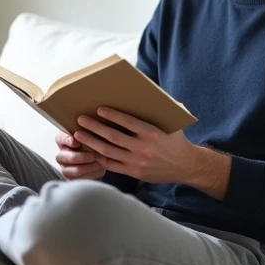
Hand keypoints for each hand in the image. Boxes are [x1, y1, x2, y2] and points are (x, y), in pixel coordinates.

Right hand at [54, 130, 105, 179]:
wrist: (98, 158)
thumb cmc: (93, 141)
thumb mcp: (90, 133)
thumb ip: (88, 130)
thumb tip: (93, 127)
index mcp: (62, 139)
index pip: (61, 138)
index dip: (68, 140)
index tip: (77, 142)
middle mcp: (61, 154)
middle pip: (67, 157)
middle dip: (81, 157)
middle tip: (93, 155)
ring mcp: (65, 168)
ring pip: (75, 170)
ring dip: (89, 166)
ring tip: (99, 162)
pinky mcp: (72, 179)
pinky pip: (81, 179)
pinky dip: (92, 174)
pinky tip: (100, 168)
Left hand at [73, 107, 202, 184]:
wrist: (186, 166)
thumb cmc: (176, 140)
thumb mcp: (171, 123)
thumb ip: (158, 110)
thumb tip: (147, 91)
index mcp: (152, 133)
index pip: (128, 122)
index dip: (112, 115)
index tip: (99, 109)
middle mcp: (144, 148)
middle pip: (113, 136)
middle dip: (94, 127)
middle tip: (80, 119)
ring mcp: (137, 162)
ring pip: (108, 151)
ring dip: (91, 141)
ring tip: (79, 134)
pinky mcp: (134, 172)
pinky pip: (111, 165)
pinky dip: (99, 157)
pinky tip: (90, 150)